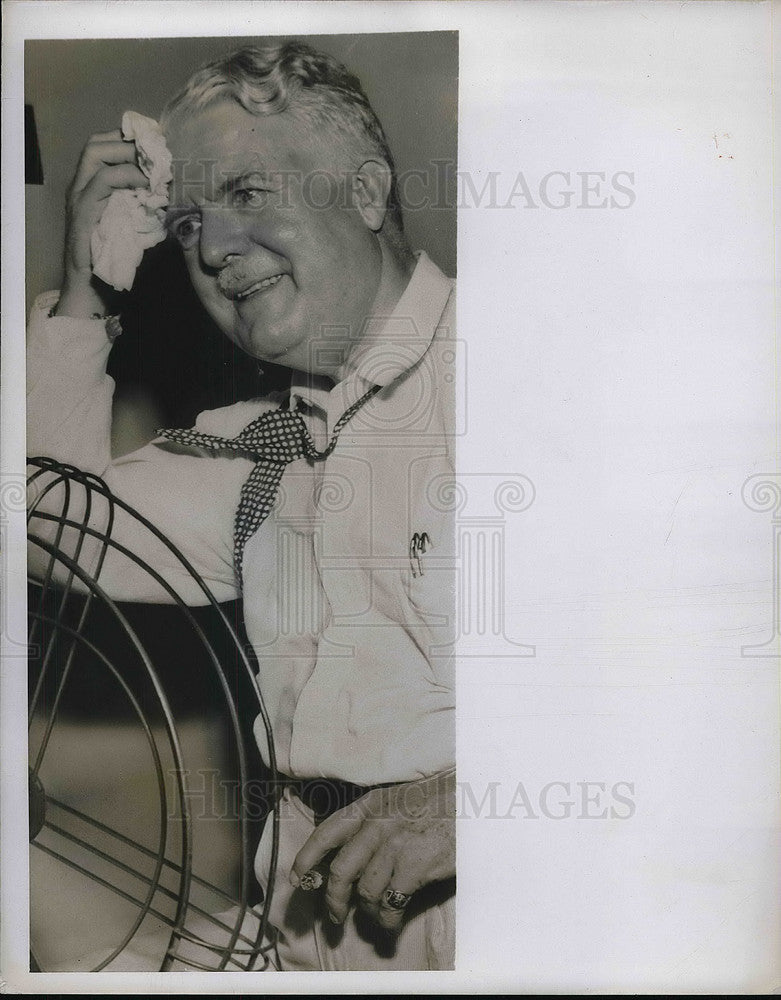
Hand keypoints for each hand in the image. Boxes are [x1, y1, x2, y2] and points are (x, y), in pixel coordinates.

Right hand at [57, 130, 148, 317]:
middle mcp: (80, 187)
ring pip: (95, 154)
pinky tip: (146, 183)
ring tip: (153, 165)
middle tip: (157, 152)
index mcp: (90, 188)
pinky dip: (126, 175)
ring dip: (127, 153)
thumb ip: (147, 208)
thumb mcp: (135, 228)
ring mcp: (78, 197)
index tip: (157, 144)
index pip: (103, 147)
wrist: (92, 290)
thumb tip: (176, 195)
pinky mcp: (81, 212)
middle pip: (96, 144)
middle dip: (128, 141)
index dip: (128, 139)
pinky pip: (102, 181)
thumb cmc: (115, 262)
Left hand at [291, 768, 455, 931]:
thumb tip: (351, 854)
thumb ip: (373, 819)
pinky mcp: (413, 867)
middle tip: (334, 917)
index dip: (307, 858)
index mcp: (370, 804)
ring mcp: (394, 846)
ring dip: (366, 912)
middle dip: (333, 900)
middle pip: (340, 871)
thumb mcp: (397, 798)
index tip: (297, 879)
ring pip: (364, 891)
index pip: (327, 832)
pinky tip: (391, 922)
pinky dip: (386, 919)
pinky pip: (389, 903)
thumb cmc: (438, 800)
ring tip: (376, 919)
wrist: (473, 799)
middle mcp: (376, 823)